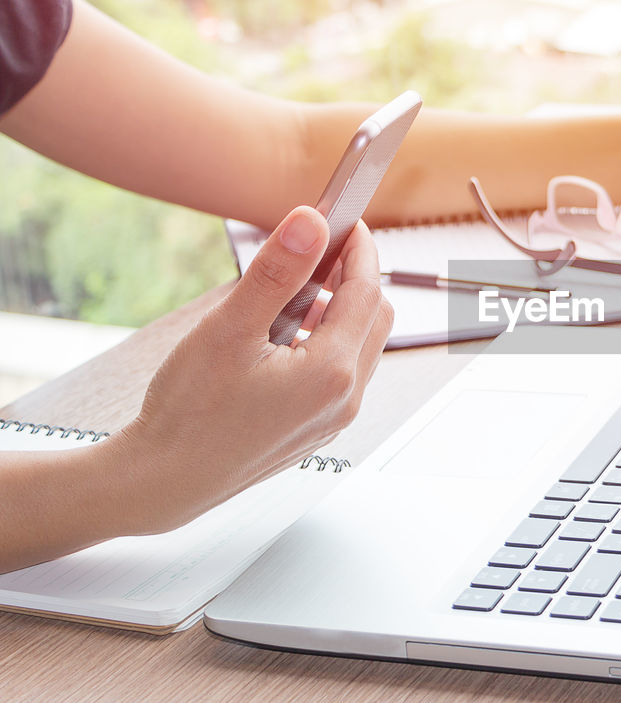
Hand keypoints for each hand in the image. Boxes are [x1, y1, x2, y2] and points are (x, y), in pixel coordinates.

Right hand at [107, 206, 392, 534]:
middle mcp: (345, 399)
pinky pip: (342, 374)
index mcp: (332, 372)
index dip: (359, 250)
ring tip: (297, 292)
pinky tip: (287, 335)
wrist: (163, 480)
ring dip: (340, 312)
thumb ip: (276, 273)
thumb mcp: (230, 329)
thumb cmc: (188, 411)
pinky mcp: (318, 429)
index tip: (346, 222)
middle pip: (375, 318)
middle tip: (321, 251)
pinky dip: (328, 343)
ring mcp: (335, 419)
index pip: (368, 292)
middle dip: (355, 279)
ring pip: (361, 347)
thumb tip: (309, 223)